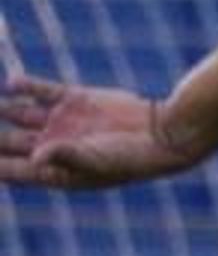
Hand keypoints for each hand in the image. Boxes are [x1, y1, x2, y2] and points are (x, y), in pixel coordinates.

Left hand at [0, 78, 191, 189]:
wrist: (163, 133)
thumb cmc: (131, 159)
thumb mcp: (95, 161)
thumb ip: (62, 156)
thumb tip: (34, 158)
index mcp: (54, 171)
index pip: (12, 169)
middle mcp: (53, 146)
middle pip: (8, 141)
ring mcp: (62, 122)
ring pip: (18, 114)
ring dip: (1, 108)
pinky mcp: (74, 99)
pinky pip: (40, 91)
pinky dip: (24, 87)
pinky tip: (12, 84)